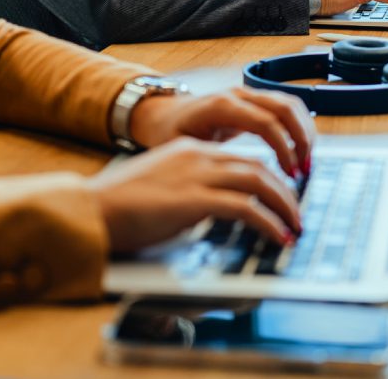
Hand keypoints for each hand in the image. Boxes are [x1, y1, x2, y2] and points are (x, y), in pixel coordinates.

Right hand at [90, 138, 301, 251]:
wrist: (90, 210)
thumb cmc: (118, 207)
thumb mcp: (161, 188)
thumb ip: (190, 191)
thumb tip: (216, 210)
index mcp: (189, 151)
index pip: (242, 159)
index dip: (269, 178)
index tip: (282, 196)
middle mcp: (196, 157)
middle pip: (257, 166)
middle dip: (284, 191)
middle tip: (297, 213)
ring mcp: (195, 175)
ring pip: (258, 181)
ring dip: (283, 205)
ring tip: (295, 227)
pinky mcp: (192, 200)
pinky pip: (244, 207)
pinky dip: (267, 222)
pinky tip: (277, 237)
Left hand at [129, 87, 314, 177]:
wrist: (162, 114)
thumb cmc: (170, 133)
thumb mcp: (183, 149)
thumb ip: (210, 161)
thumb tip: (236, 183)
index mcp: (221, 106)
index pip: (266, 122)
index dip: (284, 148)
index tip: (290, 174)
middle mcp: (239, 95)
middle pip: (285, 107)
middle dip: (302, 139)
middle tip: (304, 170)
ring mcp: (248, 94)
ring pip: (291, 104)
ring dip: (304, 133)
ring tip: (305, 163)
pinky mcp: (255, 101)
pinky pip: (286, 108)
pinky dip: (299, 127)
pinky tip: (299, 152)